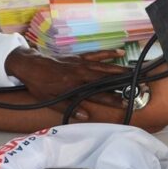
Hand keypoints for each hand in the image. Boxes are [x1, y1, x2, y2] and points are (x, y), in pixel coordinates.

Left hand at [5, 47, 128, 114]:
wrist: (30, 65)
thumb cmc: (39, 84)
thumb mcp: (50, 100)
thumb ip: (69, 108)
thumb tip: (86, 116)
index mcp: (74, 86)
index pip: (98, 94)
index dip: (113, 99)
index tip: (126, 102)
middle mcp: (81, 73)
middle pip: (105, 79)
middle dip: (122, 83)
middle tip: (137, 86)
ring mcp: (81, 63)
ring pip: (104, 66)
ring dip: (120, 69)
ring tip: (135, 73)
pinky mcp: (79, 57)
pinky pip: (97, 54)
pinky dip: (108, 53)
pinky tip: (120, 52)